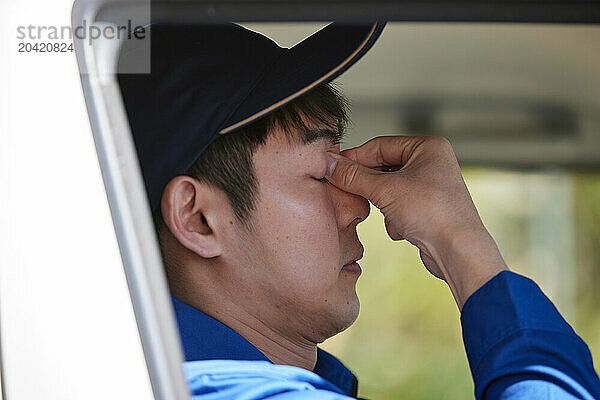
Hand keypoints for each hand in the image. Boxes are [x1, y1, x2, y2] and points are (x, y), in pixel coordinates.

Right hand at [326, 135, 507, 309]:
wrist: (457, 251)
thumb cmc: (432, 214)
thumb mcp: (384, 190)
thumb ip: (353, 176)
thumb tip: (329, 166)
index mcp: (428, 147)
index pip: (380, 145)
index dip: (354, 157)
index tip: (333, 167)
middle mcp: (432, 162)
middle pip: (384, 166)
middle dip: (368, 184)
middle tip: (345, 190)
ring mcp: (431, 186)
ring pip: (389, 188)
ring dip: (382, 203)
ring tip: (386, 213)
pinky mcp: (428, 208)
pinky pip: (398, 205)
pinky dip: (394, 217)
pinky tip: (401, 228)